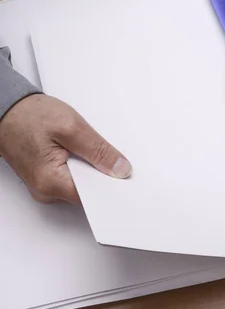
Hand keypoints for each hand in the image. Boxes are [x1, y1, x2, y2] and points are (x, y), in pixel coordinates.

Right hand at [0, 94, 131, 203]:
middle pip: (89, 193)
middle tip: (115, 158)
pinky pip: (73, 177)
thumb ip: (98, 150)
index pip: (93, 199)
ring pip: (82, 184)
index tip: (128, 180)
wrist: (7, 108)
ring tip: (93, 149)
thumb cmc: (29, 116)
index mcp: (52, 182)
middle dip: (103, 176)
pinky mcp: (47, 177)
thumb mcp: (71, 127)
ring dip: (92, 169)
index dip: (113, 189)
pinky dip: (82, 166)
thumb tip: (120, 169)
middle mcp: (46, 191)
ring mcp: (46, 186)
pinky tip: (83, 151)